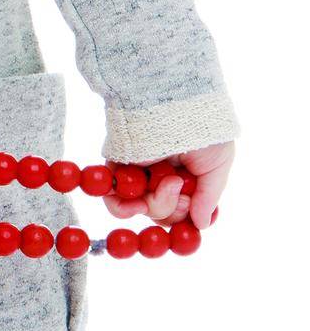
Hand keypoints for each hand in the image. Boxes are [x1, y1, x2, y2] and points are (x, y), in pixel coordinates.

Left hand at [103, 140, 234, 230]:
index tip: (194, 210)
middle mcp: (159, 178)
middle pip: (161, 215)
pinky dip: (125, 207)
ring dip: (158, 204)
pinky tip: (139, 202)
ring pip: (142, 209)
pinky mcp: (118, 167)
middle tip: (179, 183)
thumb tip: (201, 225)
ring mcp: (138, 174)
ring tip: (169, 180)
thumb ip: (209, 197)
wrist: (179, 105)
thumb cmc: (204, 130)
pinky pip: (114, 198)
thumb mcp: (217, 165)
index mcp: (184, 179)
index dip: (186, 218)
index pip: (180, 213)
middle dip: (174, 208)